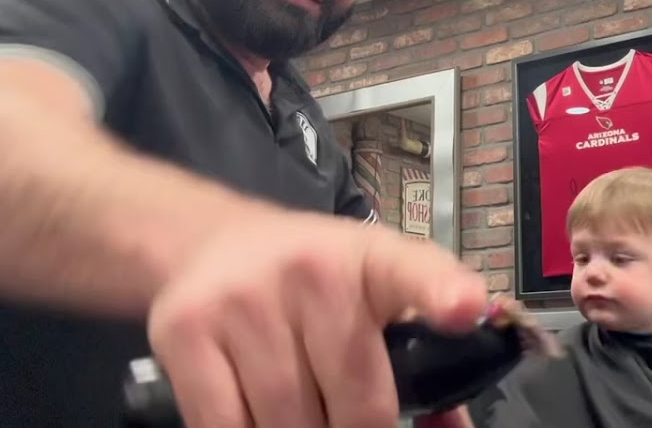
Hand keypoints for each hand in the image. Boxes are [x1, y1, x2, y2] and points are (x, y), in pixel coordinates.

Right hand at [146, 208, 487, 427]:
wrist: (210, 242)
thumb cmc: (315, 278)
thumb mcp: (374, 290)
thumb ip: (419, 350)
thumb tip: (448, 427)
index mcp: (372, 259)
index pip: (411, 271)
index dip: (442, 291)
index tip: (464, 309)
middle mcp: (311, 271)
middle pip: (354, 400)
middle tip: (349, 421)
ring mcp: (245, 300)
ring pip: (288, 424)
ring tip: (304, 412)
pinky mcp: (187, 332)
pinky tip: (259, 417)